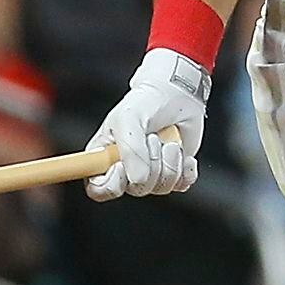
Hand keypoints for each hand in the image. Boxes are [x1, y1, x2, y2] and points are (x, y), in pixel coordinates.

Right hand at [83, 50, 206, 200]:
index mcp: (105, 158)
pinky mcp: (174, 174)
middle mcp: (127, 170)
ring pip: (161, 187)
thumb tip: (138, 179)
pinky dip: (185, 168)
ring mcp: (152, 174)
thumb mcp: (129, 118)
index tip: (121, 166)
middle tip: (153, 138)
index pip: (98, 189)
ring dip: (170, 161)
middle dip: (151, 162)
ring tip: (168, 140)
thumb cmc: (146, 102)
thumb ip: (129, 150)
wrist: (177, 94)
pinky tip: (181, 150)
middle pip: (137, 188)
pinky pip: (181, 184)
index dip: (111, 185)